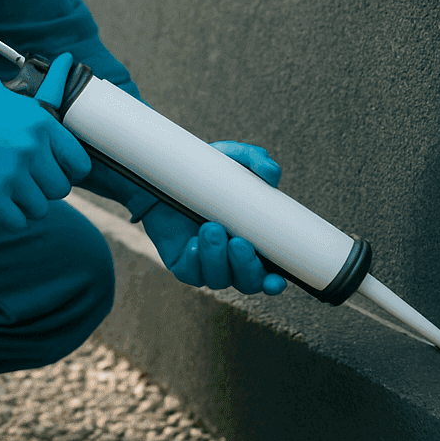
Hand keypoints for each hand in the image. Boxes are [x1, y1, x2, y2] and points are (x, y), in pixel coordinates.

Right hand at [0, 57, 90, 230]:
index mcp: (39, 121)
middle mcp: (31, 148)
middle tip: (24, 183)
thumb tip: (55, 80)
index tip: (54, 171)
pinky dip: (7, 218)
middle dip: (43, 189)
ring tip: (9, 194)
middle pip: (60, 189)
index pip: (79, 162)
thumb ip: (27, 103)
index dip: (68, 170)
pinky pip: (17, 222)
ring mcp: (12, 174)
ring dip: (25, 206)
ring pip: (40, 209)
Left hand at [140, 140, 286, 295]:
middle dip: (246, 267)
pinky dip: (194, 260)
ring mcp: (205, 263)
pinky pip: (190, 273)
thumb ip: (254, 160)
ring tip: (211, 228)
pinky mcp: (181, 263)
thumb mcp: (229, 158)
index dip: (274, 282)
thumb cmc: (204, 172)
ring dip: (217, 257)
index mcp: (252, 242)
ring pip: (218, 278)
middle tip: (238, 241)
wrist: (163, 175)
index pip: (268, 273)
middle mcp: (231, 259)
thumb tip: (272, 174)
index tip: (276, 279)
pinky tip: (193, 243)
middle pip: (247, 282)